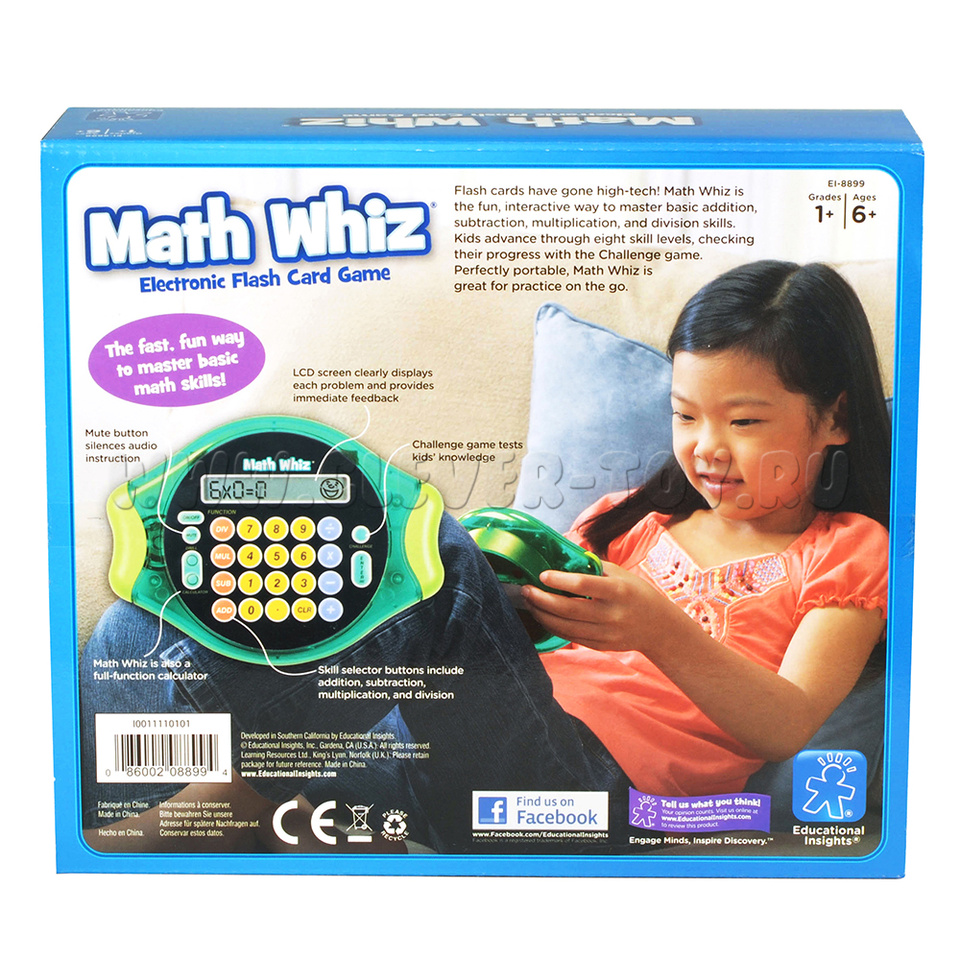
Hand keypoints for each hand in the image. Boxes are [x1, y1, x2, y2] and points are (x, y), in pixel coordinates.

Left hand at [521, 562, 667, 651]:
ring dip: (542, 615)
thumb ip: (592, 567)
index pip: (584, 585)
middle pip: (569, 609)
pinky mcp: (600, 646)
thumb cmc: (636, 593)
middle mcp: (612, 614)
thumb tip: (562, 554)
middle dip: (542, 600)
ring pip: (565, 627)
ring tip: (530, 602)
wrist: (658, 627)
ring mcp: (606, 633)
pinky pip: (570, 638)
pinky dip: (553, 627)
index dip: (560, 580)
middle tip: (526, 590)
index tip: (542, 575)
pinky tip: (543, 616)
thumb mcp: (620, 574)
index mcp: (618, 591)